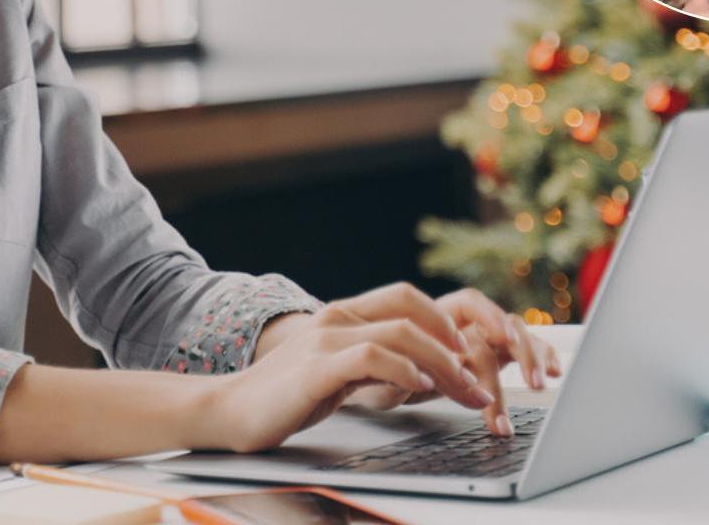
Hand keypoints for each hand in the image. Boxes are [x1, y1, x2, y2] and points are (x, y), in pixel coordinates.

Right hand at [206, 295, 495, 453]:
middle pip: (411, 314)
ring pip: (400, 334)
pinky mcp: (317, 367)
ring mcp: (326, 340)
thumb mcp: (335, 371)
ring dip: (442, 364)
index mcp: (341, 315)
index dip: (442, 319)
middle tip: (479, 383)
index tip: (466, 351)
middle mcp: (336, 319)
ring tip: (465, 391)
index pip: (403, 297)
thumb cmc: (283, 397)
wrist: (229, 410)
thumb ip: (370, 363)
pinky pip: (371, 358)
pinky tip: (421, 387)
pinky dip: (403, 370)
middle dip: (455, 348)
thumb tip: (418, 372)